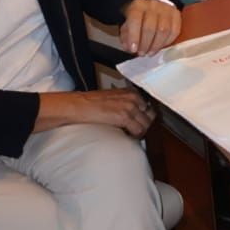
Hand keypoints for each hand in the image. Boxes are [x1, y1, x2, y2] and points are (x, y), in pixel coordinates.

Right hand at [35, 89, 157, 136]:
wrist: (78, 105)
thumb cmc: (91, 103)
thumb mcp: (113, 99)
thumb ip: (125, 103)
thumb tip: (134, 115)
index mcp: (131, 92)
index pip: (148, 106)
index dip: (145, 117)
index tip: (140, 124)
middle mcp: (133, 97)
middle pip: (150, 115)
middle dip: (145, 124)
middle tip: (137, 131)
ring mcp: (130, 107)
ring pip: (146, 124)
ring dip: (140, 132)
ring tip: (131, 135)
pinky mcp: (124, 116)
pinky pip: (138, 130)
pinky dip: (135, 136)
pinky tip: (128, 137)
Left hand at [119, 0, 179, 56]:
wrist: (152, 8)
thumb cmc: (138, 19)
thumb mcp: (127, 25)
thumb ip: (126, 37)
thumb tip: (130, 47)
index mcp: (138, 6)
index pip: (135, 20)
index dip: (134, 36)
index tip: (133, 50)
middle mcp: (153, 6)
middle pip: (150, 27)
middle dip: (145, 44)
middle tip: (142, 53)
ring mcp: (167, 9)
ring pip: (164, 30)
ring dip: (156, 45)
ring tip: (150, 52)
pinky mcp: (176, 15)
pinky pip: (174, 31)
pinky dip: (167, 42)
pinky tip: (160, 47)